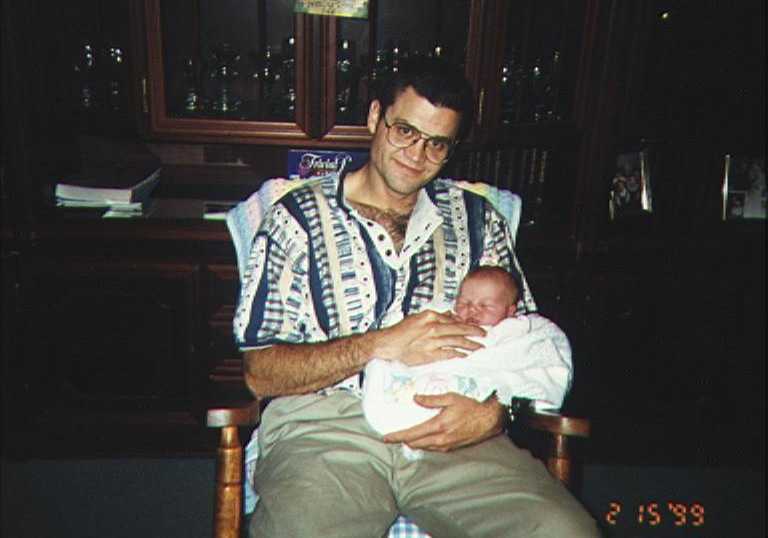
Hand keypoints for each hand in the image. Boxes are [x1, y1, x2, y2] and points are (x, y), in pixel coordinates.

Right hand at [371, 310, 485, 366]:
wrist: (387, 345)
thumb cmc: (399, 332)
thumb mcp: (416, 318)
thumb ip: (434, 317)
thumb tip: (449, 315)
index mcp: (430, 316)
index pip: (453, 319)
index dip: (465, 323)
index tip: (473, 326)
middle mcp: (433, 326)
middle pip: (459, 329)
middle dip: (474, 332)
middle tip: (484, 334)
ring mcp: (433, 340)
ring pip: (457, 341)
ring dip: (471, 344)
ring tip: (480, 347)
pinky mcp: (431, 353)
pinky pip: (449, 353)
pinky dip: (459, 354)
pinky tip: (466, 355)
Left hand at [383, 393, 503, 451]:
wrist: (490, 420)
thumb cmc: (472, 406)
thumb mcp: (451, 398)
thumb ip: (431, 400)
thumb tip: (415, 399)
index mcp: (438, 426)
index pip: (412, 434)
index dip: (397, 436)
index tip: (386, 438)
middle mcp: (441, 439)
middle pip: (415, 444)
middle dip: (402, 441)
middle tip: (391, 438)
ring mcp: (447, 445)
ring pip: (424, 447)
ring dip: (413, 443)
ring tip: (404, 438)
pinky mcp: (452, 447)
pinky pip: (433, 448)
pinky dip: (424, 444)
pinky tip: (422, 439)